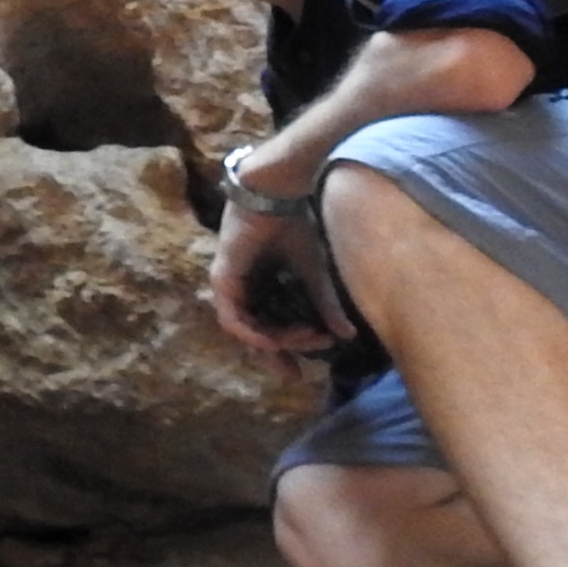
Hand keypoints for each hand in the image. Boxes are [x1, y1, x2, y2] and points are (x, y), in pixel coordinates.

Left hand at [208, 200, 350, 367]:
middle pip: (257, 335)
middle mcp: (244, 290)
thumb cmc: (294, 223)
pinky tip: (273, 339)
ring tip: (304, 338)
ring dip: (277, 340)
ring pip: (249, 330)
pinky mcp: (222, 280)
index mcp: (263, 286)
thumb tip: (345, 335)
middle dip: (280, 355)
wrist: (278, 193)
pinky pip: (231, 319)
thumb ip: (325, 304)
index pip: (270, 328)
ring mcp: (230, 286)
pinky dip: (252, 333)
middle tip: (300, 369)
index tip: (303, 373)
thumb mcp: (315, 272)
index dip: (286, 352)